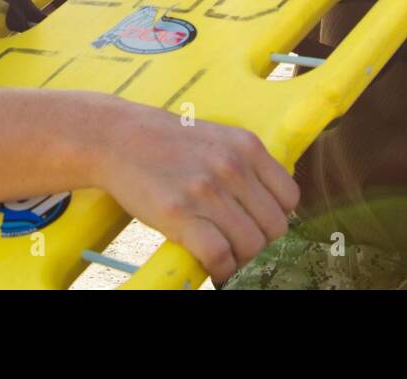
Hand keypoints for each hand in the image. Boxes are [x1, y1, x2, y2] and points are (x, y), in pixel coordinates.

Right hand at [95, 103, 298, 284]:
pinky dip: (220, 268)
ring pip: (251, 245)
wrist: (118, 138)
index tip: (256, 222)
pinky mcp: (180, 214)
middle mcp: (232, 167)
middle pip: (274, 227)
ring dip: (239, 257)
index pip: (289, 198)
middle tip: (237, 241)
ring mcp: (207, 191)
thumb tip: (272, 203)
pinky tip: (211, 263)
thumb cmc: (167, 142)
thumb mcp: (218, 138)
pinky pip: (220, 256)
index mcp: (247, 147)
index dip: (275, 216)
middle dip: (258, 240)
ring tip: (222, 252)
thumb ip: (247, 164)